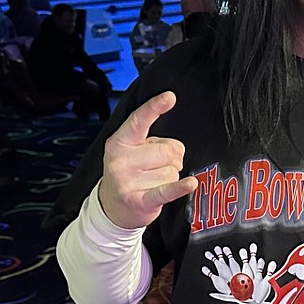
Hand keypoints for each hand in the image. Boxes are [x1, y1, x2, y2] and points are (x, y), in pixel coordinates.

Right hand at [97, 91, 197, 229]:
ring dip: (171, 177)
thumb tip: (176, 151)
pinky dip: (180, 188)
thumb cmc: (129, 173)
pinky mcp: (139, 201)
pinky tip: (190, 184)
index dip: (155, 107)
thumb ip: (153, 142)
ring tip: (154, 182)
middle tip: (159, 167)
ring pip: (171, 171)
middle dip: (171, 158)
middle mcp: (121, 160)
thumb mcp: (133, 151)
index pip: (139, 121)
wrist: (112, 207)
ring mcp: (128, 182)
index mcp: (119, 142)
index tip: (169, 97)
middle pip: (167, 151)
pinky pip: (166, 190)